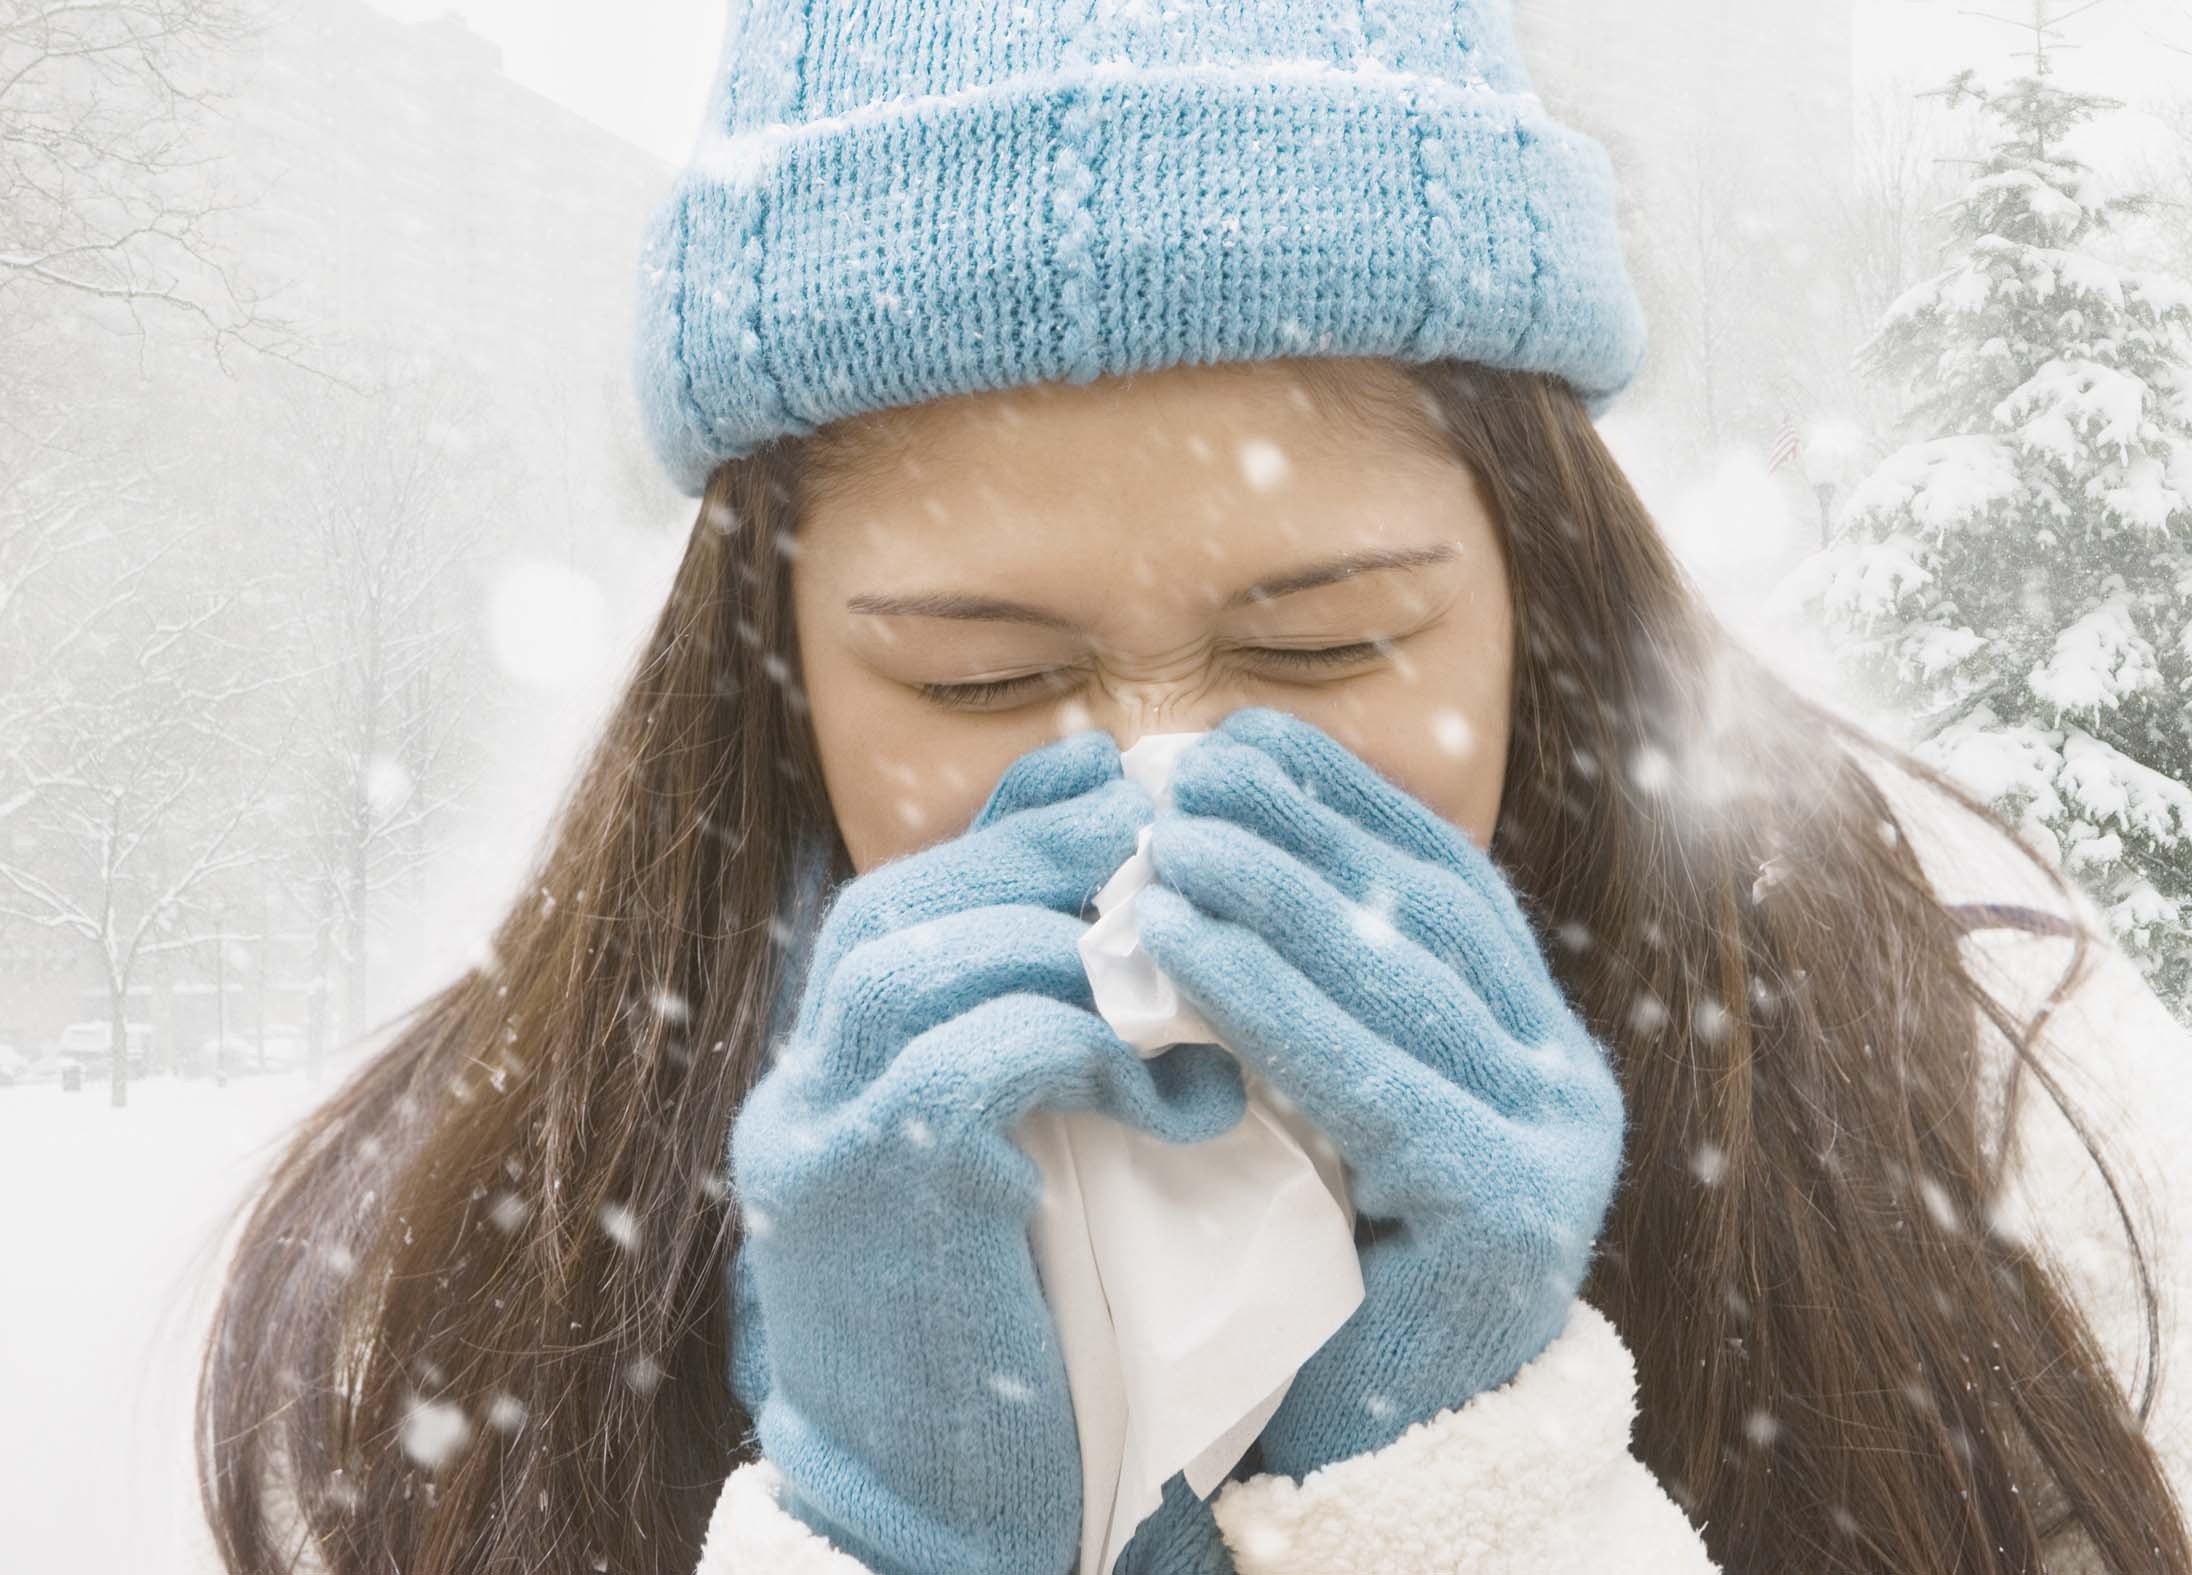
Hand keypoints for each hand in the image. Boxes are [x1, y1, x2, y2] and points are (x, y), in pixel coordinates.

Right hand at [728, 729, 1248, 1574]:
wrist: (929, 1527)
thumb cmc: (1003, 1355)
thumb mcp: (1022, 1177)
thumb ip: (1048, 1060)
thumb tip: (1141, 932)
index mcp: (824, 1083)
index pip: (897, 904)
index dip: (1008, 836)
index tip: (1119, 800)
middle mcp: (794, 1100)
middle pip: (894, 912)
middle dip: (1038, 862)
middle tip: (1169, 856)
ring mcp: (813, 1148)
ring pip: (920, 966)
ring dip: (1072, 956)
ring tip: (1188, 998)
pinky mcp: (867, 1205)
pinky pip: (969, 1063)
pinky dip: (1084, 1047)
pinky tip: (1180, 1096)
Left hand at [1131, 707, 1626, 1480]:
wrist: (1369, 1471)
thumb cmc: (1314, 1279)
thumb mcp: (1310, 1111)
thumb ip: (1298, 998)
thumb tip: (1204, 841)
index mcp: (1527, 1038)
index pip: (1438, 878)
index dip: (1338, 796)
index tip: (1231, 740)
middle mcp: (1562, 1075)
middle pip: (1422, 912)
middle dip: (1293, 830)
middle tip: (1174, 779)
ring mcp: (1552, 1142)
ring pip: (1399, 978)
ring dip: (1266, 894)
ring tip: (1155, 845)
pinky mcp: (1508, 1209)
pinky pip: (1371, 1077)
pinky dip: (1266, 1000)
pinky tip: (1179, 949)